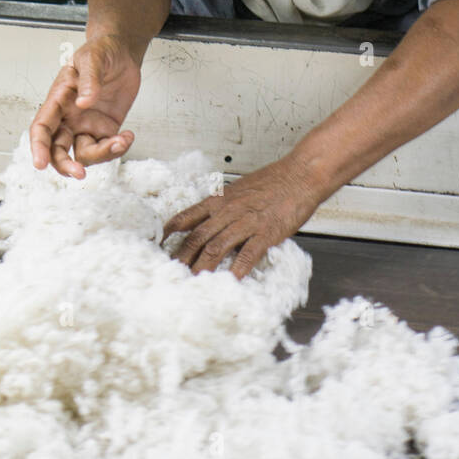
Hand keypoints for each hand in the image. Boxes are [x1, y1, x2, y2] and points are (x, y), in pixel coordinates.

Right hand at [29, 33, 141, 177]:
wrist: (121, 53)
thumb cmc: (100, 52)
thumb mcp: (93, 58)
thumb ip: (90, 79)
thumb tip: (84, 103)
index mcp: (58, 100)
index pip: (42, 127)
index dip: (38, 147)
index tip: (40, 164)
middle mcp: (69, 118)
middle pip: (58, 150)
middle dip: (65, 165)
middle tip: (80, 174)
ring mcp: (86, 126)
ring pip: (84, 154)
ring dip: (102, 155)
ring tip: (121, 140)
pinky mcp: (105, 130)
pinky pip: (106, 149)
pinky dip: (118, 148)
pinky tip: (128, 136)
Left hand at [162, 155, 323, 279]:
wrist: (300, 175)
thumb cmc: (273, 181)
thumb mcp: (240, 190)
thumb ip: (225, 206)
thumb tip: (212, 222)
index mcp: (220, 200)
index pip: (187, 216)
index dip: (170, 232)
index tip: (158, 245)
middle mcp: (228, 211)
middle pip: (197, 237)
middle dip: (181, 258)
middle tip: (171, 274)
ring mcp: (246, 222)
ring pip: (216, 247)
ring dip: (202, 268)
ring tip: (192, 283)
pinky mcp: (265, 233)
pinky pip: (247, 254)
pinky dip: (236, 270)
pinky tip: (230, 282)